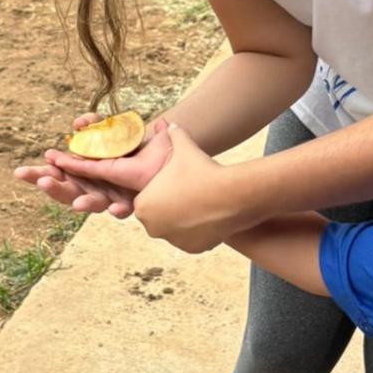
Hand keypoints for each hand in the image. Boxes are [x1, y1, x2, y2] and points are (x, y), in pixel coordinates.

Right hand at [13, 114, 169, 218]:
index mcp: (77, 174)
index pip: (51, 175)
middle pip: (65, 192)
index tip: (20, 173)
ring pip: (92, 203)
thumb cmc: (124, 147)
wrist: (157, 160)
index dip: (36, 175)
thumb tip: (79, 122)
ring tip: (78, 205)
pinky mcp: (127, 202)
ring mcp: (107, 197)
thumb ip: (93, 125)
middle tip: (40, 183)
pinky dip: (119, 210)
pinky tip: (116, 211)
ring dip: (84, 203)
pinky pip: (122, 209)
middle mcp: (88, 188)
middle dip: (53, 189)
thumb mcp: (107, 131)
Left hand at [131, 124, 234, 253]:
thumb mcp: (184, 149)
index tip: (175, 184)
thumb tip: (169, 123)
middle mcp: (152, 227)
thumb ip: (173, 135)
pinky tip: (209, 216)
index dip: (162, 191)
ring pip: (175, 229)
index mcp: (143, 205)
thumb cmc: (202, 170)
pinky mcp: (190, 249)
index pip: (147, 200)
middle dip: (170, 208)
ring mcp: (172, 240)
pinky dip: (198, 231)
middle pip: (159, 216)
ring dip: (183, 220)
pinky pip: (191, 239)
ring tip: (201, 204)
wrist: (230, 196)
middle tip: (188, 194)